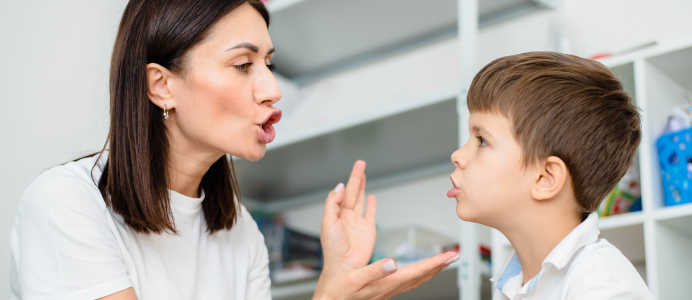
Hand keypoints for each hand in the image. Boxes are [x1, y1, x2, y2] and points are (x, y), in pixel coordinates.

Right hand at [317, 252, 459, 299]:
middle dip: (439, 265)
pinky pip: (408, 281)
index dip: (435, 263)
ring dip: (431, 270)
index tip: (449, 255)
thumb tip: (392, 263)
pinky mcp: (385, 290)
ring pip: (417, 279)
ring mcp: (389, 290)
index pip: (417, 271)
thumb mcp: (354, 280)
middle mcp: (391, 287)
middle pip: (422, 275)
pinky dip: (418, 273)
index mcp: (387, 282)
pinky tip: (418, 270)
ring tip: (442, 261)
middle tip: (454, 255)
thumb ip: (374, 271)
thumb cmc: (340, 292)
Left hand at [320, 160, 376, 272]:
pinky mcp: (369, 229)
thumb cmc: (333, 248)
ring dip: (362, 187)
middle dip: (356, 177)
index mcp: (336, 214)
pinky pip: (371, 213)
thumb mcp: (328, 222)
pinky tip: (372, 197)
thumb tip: (340, 187)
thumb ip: (332, 203)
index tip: (350, 174)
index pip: (341, 193)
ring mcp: (358, 222)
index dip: (346, 182)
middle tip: (360, 163)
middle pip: (353, 192)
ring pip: (361, 199)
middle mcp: (347, 216)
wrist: (345, 266)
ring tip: (363, 174)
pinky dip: (372, 205)